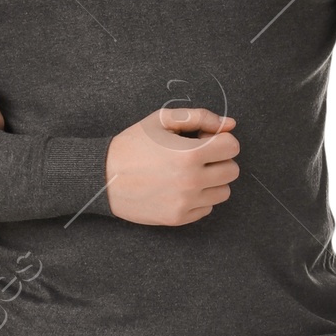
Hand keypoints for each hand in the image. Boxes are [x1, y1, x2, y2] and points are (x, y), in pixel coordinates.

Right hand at [105, 106, 238, 223]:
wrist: (103, 177)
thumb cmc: (133, 144)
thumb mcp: (162, 119)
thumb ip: (199, 117)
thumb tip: (230, 124)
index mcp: (190, 154)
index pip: (232, 147)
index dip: (218, 139)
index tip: (202, 140)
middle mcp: (191, 181)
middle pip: (232, 171)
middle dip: (218, 160)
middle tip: (196, 157)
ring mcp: (185, 202)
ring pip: (223, 192)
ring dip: (212, 181)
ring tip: (189, 173)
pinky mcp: (178, 218)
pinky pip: (207, 208)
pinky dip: (199, 198)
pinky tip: (179, 188)